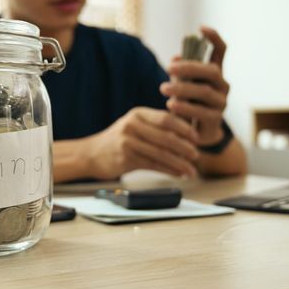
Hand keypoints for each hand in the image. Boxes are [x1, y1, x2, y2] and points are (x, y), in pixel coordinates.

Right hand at [85, 107, 200, 178]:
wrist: (91, 154)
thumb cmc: (119, 139)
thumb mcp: (134, 125)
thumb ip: (156, 125)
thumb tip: (188, 131)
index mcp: (138, 114)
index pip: (166, 118)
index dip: (184, 128)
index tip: (197, 138)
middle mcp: (132, 125)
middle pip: (166, 136)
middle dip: (185, 148)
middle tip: (197, 156)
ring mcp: (128, 142)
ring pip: (161, 153)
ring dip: (179, 163)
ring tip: (191, 170)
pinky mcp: (125, 159)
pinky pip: (153, 165)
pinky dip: (168, 170)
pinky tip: (178, 174)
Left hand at [159, 26, 229, 145]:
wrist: (195, 133)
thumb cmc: (188, 104)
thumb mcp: (182, 85)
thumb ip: (180, 72)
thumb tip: (176, 57)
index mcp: (215, 72)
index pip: (221, 51)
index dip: (214, 37)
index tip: (201, 28)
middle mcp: (222, 85)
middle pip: (212, 71)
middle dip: (190, 67)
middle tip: (168, 67)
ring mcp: (221, 102)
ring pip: (204, 92)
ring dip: (182, 89)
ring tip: (163, 89)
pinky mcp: (215, 119)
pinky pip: (201, 112)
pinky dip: (185, 108)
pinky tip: (171, 106)